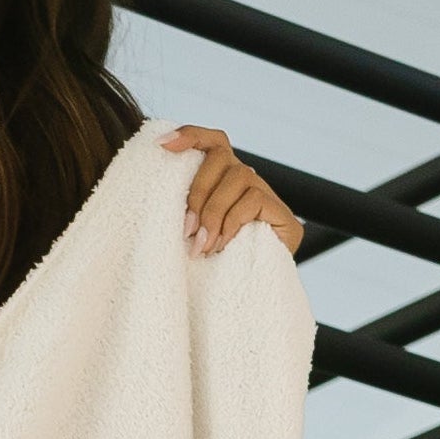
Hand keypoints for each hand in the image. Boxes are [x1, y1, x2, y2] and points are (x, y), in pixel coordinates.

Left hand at [160, 126, 302, 258]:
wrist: (243, 302)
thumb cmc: (206, 269)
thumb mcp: (188, 235)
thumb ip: (183, 211)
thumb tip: (156, 196)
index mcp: (220, 178)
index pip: (210, 140)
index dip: (189, 135)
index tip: (161, 146)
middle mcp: (244, 179)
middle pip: (221, 157)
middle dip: (198, 192)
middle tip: (186, 230)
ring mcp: (266, 194)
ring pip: (239, 176)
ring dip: (214, 212)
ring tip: (202, 246)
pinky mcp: (283, 214)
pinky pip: (254, 199)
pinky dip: (233, 221)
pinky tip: (222, 245)